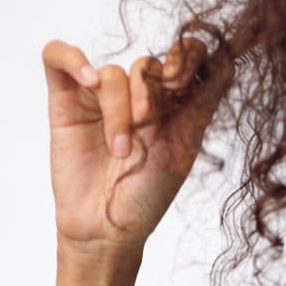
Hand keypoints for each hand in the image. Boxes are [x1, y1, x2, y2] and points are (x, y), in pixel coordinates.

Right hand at [41, 34, 234, 254]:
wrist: (106, 229)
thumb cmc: (146, 196)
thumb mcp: (184, 148)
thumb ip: (201, 103)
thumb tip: (228, 61)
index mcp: (173, 107)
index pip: (186, 57)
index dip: (187, 56)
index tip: (180, 81)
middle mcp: (139, 96)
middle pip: (150, 64)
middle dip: (150, 95)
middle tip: (146, 128)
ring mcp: (101, 95)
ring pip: (113, 73)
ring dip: (118, 109)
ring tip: (120, 150)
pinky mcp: (66, 99)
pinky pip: (58, 56)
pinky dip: (73, 60)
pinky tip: (87, 81)